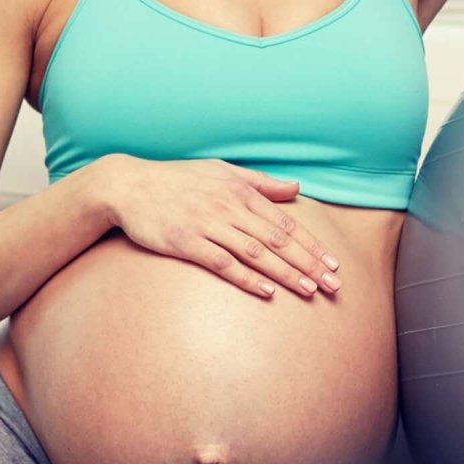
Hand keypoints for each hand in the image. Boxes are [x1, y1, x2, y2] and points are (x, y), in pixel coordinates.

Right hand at [101, 158, 343, 299]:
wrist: (129, 186)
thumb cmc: (177, 179)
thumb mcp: (222, 171)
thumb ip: (260, 182)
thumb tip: (296, 188)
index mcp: (240, 191)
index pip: (285, 222)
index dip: (312, 244)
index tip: (334, 264)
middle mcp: (228, 207)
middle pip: (277, 240)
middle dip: (308, 263)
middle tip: (333, 285)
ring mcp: (207, 225)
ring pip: (255, 253)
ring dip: (285, 273)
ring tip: (309, 290)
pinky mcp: (186, 242)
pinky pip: (222, 263)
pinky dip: (246, 278)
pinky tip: (266, 291)